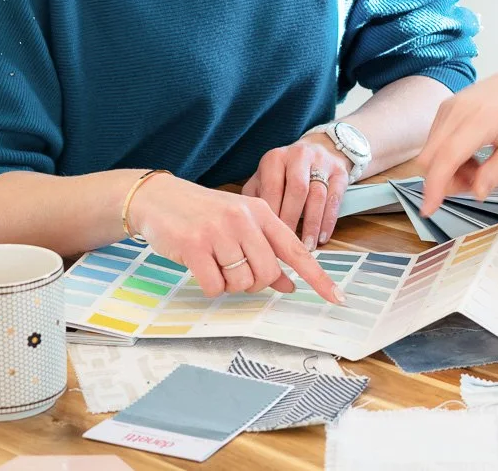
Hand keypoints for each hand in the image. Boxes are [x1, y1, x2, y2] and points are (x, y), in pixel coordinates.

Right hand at [127, 173, 341, 301]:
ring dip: (229, 284)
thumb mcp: (240, 225)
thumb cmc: (203, 214)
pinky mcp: (194, 246)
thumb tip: (290, 284)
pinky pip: (214, 286)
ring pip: (241, 282)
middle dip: (254, 282)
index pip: (297, 250)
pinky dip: (210, 286)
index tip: (338, 298)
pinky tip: (201, 268)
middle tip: (235, 270)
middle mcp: (244, 219)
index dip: (318, 278)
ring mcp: (219, 232)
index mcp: (262, 212)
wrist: (159, 199)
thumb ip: (266, 252)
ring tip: (215, 263)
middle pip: (268, 274)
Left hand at [242, 133, 350, 249]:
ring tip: (306, 246)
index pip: (272, 187)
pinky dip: (328, 221)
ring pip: (318, 195)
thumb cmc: (286, 171)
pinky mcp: (340, 173)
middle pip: (297, 189)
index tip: (268, 237)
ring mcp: (322, 163)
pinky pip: (334, 199)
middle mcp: (299, 156)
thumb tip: (250, 224)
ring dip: (312, 224)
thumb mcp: (265, 176)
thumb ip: (255, 196)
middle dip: (292, 219)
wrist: (320, 148)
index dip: (271, 214)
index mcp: (275, 158)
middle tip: (287, 245)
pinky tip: (322, 237)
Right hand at [415, 65, 497, 212]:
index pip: (447, 157)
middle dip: (446, 181)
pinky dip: (448, 158)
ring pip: (430, 153)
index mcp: (480, 118)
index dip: (435, 186)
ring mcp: (448, 107)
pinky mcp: (445, 109)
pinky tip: (472, 155)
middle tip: (477, 183)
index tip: (429, 210)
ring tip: (480, 167)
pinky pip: (435, 142)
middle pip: (430, 158)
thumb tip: (477, 194)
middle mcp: (457, 109)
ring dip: (449, 170)